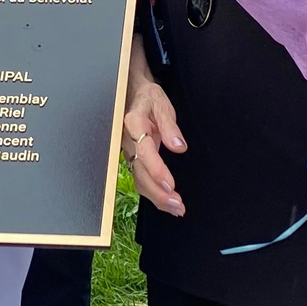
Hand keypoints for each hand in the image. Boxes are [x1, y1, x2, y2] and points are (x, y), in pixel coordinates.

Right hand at [122, 76, 186, 216]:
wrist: (132, 96)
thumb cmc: (148, 99)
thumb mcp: (161, 103)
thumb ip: (169, 125)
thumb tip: (178, 146)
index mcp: (133, 124)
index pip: (144, 150)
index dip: (156, 169)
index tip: (170, 184)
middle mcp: (128, 142)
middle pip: (139, 172)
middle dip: (157, 192)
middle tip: (177, 205)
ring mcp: (129, 153)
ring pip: (139, 180)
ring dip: (157, 197)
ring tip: (177, 209)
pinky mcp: (134, 160)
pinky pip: (141, 180)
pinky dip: (154, 194)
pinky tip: (168, 203)